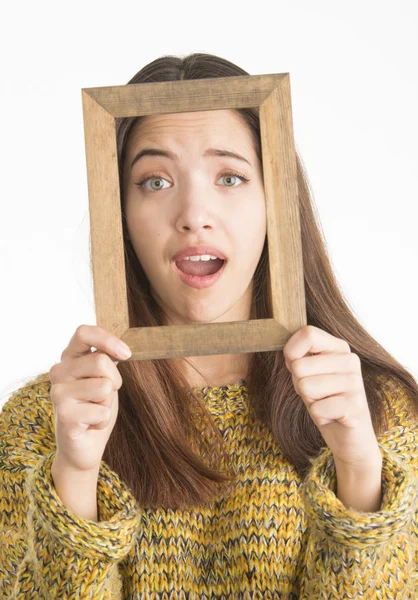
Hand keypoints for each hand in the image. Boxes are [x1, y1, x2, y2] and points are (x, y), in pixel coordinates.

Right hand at [49, 325, 131, 472]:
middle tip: (104, 396)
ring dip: (108, 402)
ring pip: (104, 386)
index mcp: (69, 357)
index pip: (83, 333)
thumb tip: (123, 350)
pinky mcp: (64, 415)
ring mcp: (58, 393)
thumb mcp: (105, 377)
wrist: (85, 444)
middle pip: (101, 362)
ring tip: (95, 410)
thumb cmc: (97, 406)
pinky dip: (104, 420)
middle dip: (115, 381)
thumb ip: (107, 360)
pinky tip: (90, 424)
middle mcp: (58, 372)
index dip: (107, 340)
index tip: (126, 354)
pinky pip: (102, 411)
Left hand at [283, 325, 380, 470]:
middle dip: (300, 385)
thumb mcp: (308, 373)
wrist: (349, 435)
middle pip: (300, 366)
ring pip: (306, 387)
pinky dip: (319, 416)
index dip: (291, 352)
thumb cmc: (324, 399)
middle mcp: (350, 360)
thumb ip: (299, 356)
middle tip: (317, 393)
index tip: (296, 366)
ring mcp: (355, 382)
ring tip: (325, 403)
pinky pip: (317, 408)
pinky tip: (332, 416)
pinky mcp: (356, 406)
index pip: (307, 333)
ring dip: (310, 401)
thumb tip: (289, 352)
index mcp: (339, 347)